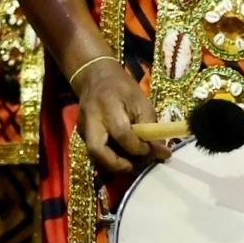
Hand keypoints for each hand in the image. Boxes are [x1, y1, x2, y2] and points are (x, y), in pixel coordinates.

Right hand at [73, 59, 159, 174]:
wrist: (95, 76)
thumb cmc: (122, 88)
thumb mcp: (141, 102)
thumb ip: (151, 128)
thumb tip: (162, 153)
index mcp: (108, 106)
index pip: (122, 133)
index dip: (138, 147)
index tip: (152, 150)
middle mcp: (91, 119)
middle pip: (98, 151)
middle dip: (117, 164)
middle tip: (133, 166)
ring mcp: (82, 128)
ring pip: (94, 155)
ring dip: (113, 164)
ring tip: (130, 163)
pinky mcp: (81, 134)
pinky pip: (95, 151)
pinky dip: (108, 157)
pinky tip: (121, 155)